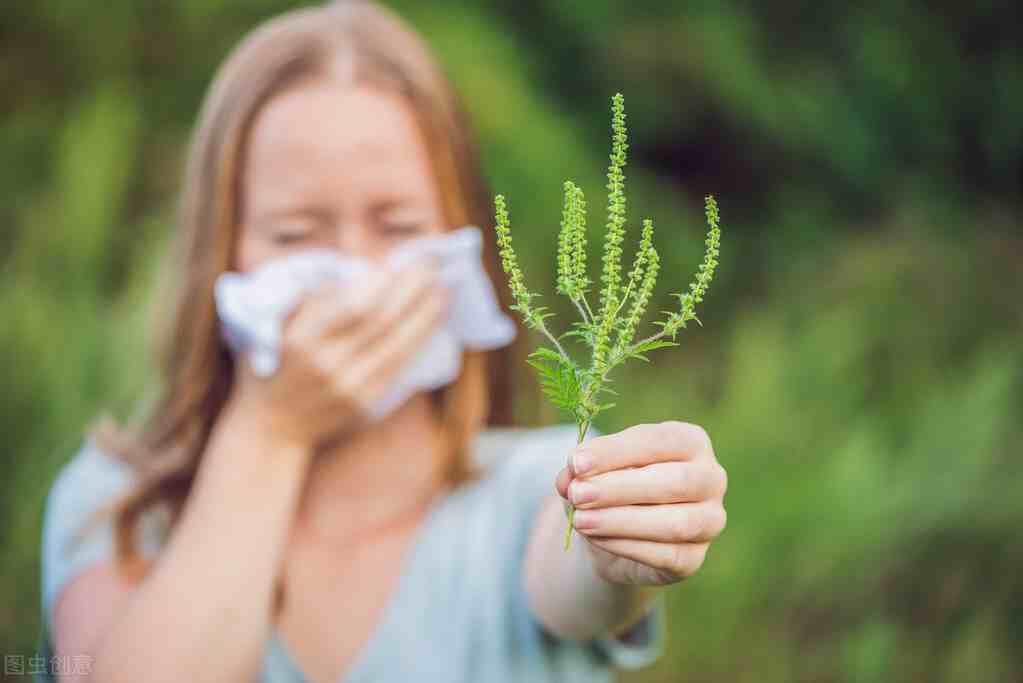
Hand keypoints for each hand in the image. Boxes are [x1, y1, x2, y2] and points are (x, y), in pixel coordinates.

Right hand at [227, 261, 449, 452]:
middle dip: (413, 291)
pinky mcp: (366, 404)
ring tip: (444, 292)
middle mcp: (328, 365)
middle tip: (433, 267)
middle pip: (383, 322)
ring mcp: (350, 388)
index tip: (400, 264)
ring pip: (399, 346)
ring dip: (426, 316)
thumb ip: (316, 298)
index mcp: (302, 339)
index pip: (354, 307)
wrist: (274, 425)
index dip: (383, 285)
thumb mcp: (277, 324)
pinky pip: (400, 367)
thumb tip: (364, 273)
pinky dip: (419, 342)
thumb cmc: (274, 363)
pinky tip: (432, 323)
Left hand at [555, 422, 727, 585]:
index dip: (616, 452)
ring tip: (580, 520)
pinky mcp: (695, 558)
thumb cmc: (611, 485)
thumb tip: (570, 478)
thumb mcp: (593, 469)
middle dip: (619, 488)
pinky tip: (596, 538)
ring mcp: (709, 520)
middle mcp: (711, 478)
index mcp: (691, 442)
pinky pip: (666, 555)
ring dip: (621, 521)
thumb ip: (582, 469)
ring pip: (674, 523)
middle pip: (674, 482)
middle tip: (577, 494)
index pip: (658, 441)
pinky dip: (626, 546)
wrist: (618, 532)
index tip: (577, 463)